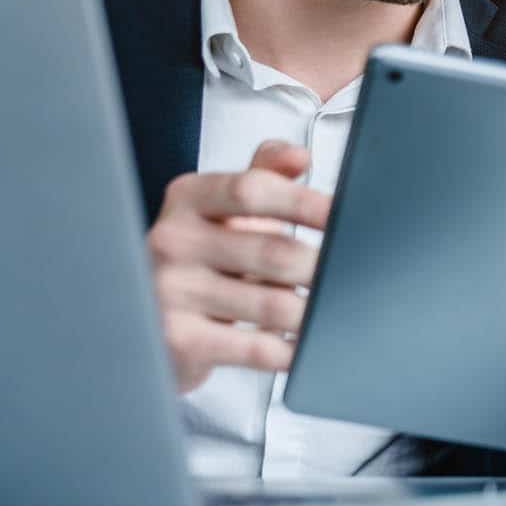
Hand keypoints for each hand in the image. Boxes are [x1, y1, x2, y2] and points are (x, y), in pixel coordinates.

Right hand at [145, 140, 327, 392]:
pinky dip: (291, 349)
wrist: (151, 317)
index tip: (344, 214)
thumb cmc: (205, 254)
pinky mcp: (178, 341)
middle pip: (274, 251)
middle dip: (322, 267)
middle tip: (354, 275)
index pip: (252, 189)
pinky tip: (308, 344)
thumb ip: (264, 174)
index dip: (305, 202)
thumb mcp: (227, 207)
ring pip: (273, 303)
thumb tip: (298, 156)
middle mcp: (171, 240)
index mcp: (188, 198)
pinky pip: (255, 348)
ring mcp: (169, 292)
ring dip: (313, 311)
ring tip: (336, 309)